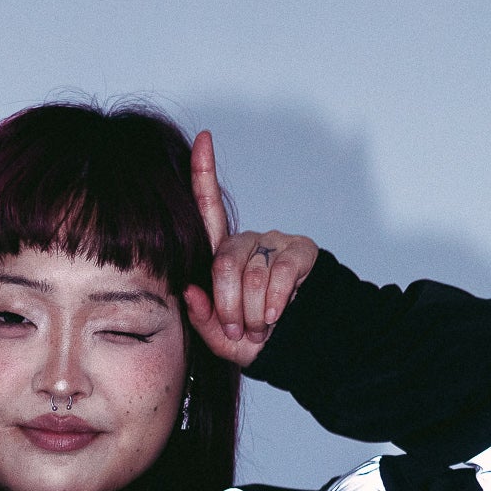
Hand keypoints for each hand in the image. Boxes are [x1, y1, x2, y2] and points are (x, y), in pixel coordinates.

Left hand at [183, 130, 317, 366]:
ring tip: (260, 327)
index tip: (203, 139)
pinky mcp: (301, 252)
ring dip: (255, 312)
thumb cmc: (250, 339)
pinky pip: (283, 273)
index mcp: (220, 256)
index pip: (209, 210)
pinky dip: (277, 301)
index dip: (204, 173)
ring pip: (254, 275)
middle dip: (230, 305)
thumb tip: (190, 291)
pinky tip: (276, 315)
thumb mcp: (219, 336)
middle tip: (240, 328)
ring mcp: (274, 243)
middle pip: (224, 262)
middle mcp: (246, 242)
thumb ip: (201, 317)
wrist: (292, 351)